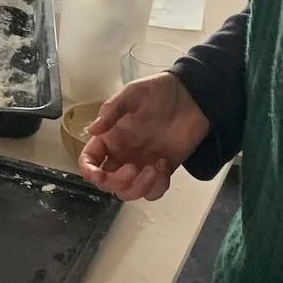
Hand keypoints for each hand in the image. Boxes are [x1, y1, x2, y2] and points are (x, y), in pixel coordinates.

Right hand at [79, 74, 208, 202]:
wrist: (193, 96)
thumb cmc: (159, 90)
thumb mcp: (133, 93)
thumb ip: (112, 111)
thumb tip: (91, 130)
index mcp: (110, 137)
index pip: (89, 160)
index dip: (90, 171)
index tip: (100, 175)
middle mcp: (122, 155)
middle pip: (108, 183)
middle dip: (118, 182)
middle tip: (135, 169)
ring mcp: (142, 165)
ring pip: (129, 192)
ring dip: (139, 188)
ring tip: (154, 170)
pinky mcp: (161, 172)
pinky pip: (153, 192)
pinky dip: (157, 187)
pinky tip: (164, 165)